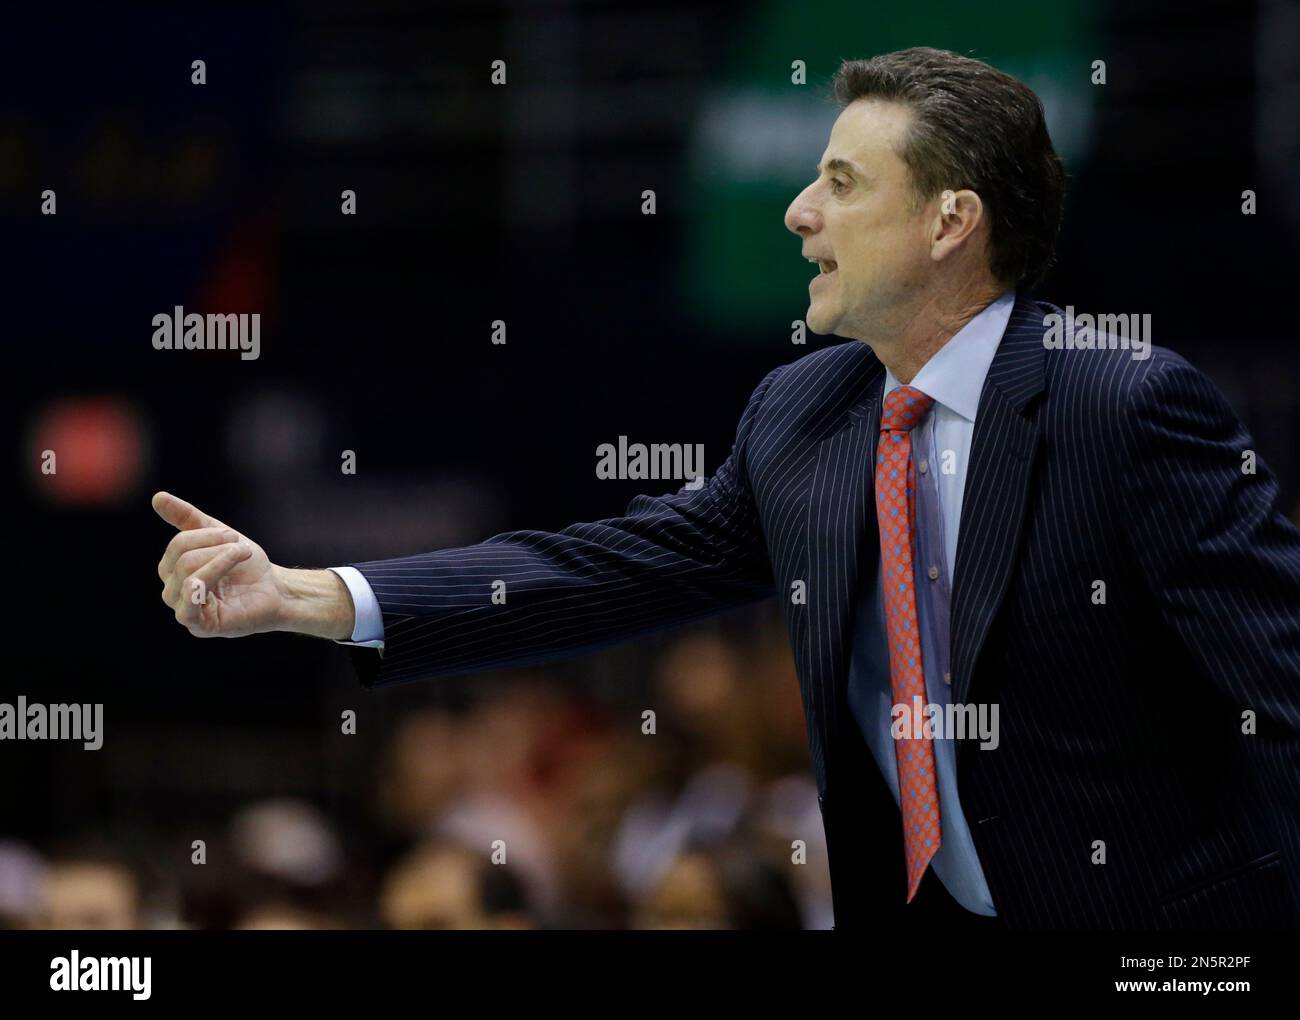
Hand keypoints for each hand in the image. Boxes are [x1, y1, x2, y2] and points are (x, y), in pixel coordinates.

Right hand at [153, 491, 355, 639]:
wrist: (275, 590)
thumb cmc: (246, 566)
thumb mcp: (218, 536)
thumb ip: (187, 518)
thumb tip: (157, 497)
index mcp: (173, 570)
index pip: (177, 546)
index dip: (207, 536)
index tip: (233, 536)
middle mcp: (172, 591)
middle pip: (182, 559)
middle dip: (216, 548)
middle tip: (242, 548)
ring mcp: (184, 610)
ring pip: (188, 576)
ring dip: (222, 561)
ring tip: (243, 555)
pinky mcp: (198, 626)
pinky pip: (190, 602)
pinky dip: (208, 580)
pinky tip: (226, 577)